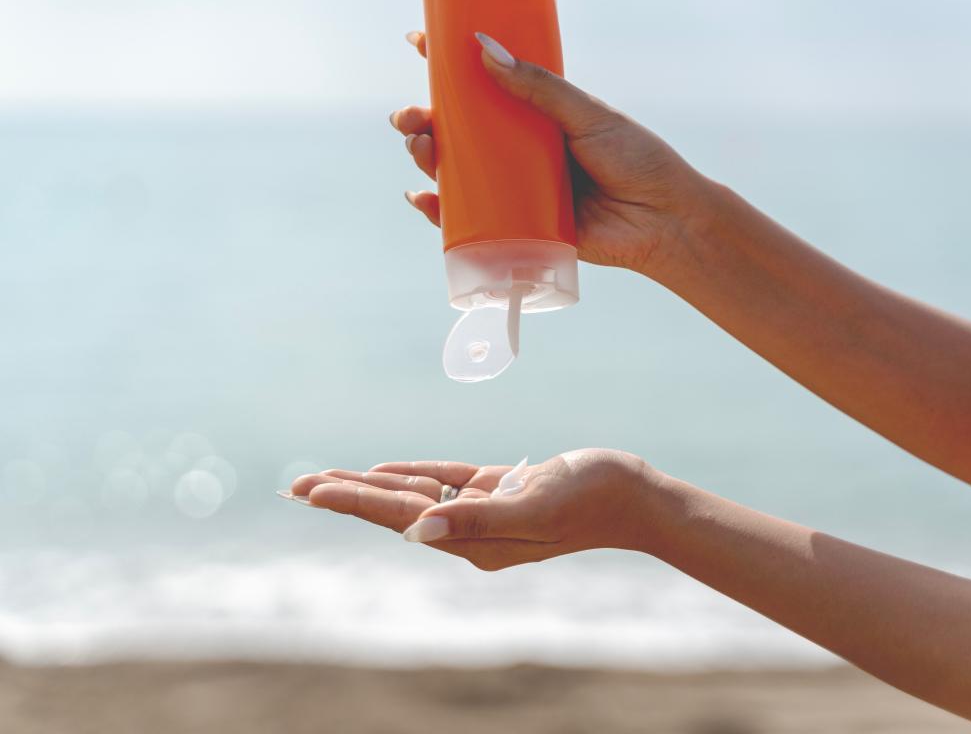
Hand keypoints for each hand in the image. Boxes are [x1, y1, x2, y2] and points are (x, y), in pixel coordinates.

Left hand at [287, 448, 659, 570]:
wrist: (633, 496)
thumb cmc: (589, 500)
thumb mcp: (534, 508)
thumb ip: (478, 518)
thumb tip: (420, 530)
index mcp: (474, 541)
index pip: (399, 518)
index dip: (352, 502)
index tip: (309, 492)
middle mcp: (471, 531)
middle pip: (395, 510)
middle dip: (345, 496)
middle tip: (295, 486)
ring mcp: (484, 510)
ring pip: (414, 495)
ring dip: (370, 485)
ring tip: (326, 479)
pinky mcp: (499, 491)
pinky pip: (445, 482)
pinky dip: (414, 474)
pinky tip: (386, 471)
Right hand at [391, 31, 717, 275]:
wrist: (662, 221)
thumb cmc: (635, 160)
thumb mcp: (587, 114)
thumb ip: (539, 88)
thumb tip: (486, 52)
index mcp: (536, 116)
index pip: (485, 85)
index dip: (449, 66)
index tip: (420, 45)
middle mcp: (521, 151)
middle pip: (460, 132)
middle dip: (425, 121)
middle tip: (409, 118)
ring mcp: (517, 189)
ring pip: (458, 173)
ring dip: (428, 160)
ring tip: (421, 148)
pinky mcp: (519, 228)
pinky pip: (471, 220)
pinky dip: (441, 212)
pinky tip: (423, 199)